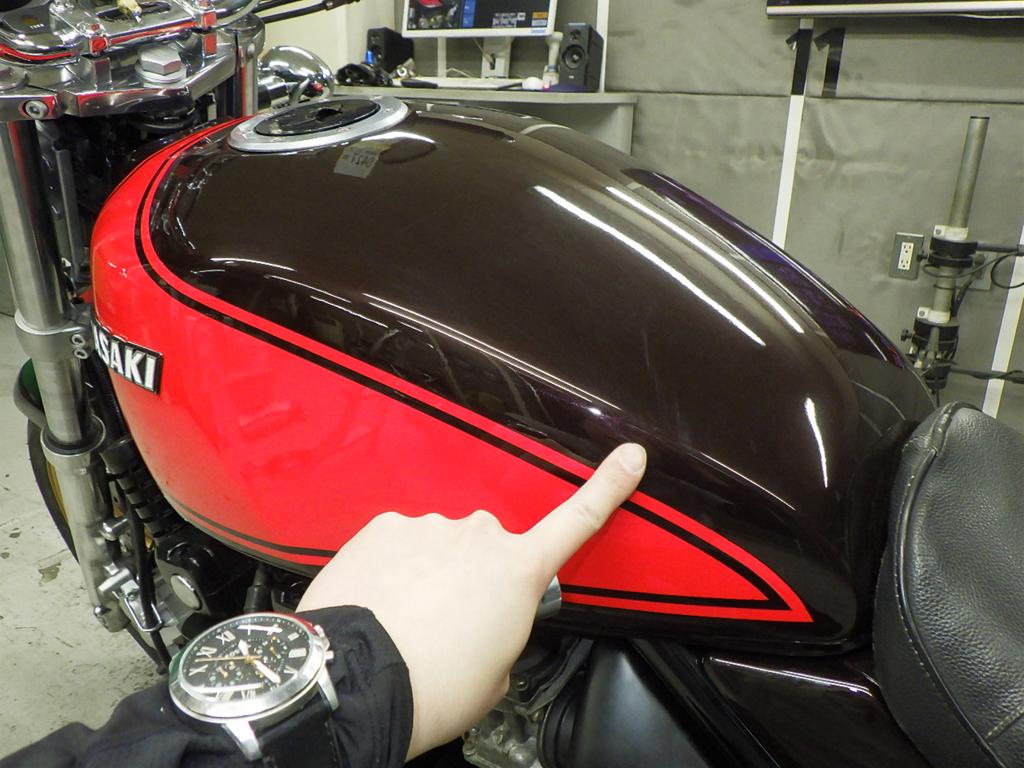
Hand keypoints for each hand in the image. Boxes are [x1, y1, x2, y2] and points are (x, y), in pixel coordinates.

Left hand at [298, 442, 646, 759]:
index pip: (577, 521)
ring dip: (430, 573)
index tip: (630, 455)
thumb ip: (503, 635)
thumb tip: (485, 627)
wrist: (358, 683)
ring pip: (440, 546)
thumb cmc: (435, 687)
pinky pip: (399, 544)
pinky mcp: (386, 526)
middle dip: (476, 574)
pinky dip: (393, 568)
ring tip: (406, 620)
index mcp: (519, 572)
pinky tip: (380, 601)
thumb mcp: (495, 676)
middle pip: (489, 547)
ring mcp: (431, 525)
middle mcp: (481, 536)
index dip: (608, 487)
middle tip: (449, 622)